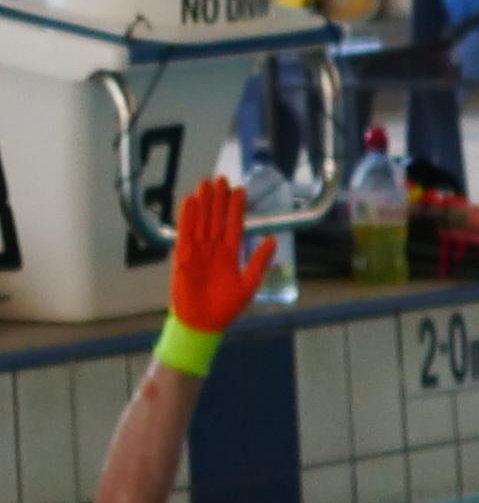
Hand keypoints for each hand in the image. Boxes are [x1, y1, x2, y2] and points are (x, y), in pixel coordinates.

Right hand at [165, 170, 268, 339]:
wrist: (204, 323)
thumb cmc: (227, 307)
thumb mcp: (249, 284)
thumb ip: (259, 261)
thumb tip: (272, 240)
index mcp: (231, 254)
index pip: (234, 225)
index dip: (236, 208)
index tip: (239, 190)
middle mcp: (214, 249)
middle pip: (216, 219)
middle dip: (218, 199)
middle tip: (220, 179)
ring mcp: (198, 252)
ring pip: (201, 222)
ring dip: (203, 204)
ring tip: (205, 185)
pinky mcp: (183, 258)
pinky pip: (185, 234)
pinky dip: (187, 218)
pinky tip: (190, 202)